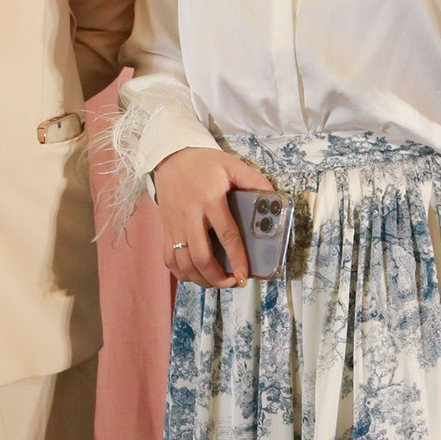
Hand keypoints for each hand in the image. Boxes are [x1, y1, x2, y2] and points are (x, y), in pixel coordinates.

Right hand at [154, 145, 274, 289]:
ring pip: (184, 263)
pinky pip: (169, 259)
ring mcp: (175, 224)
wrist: (170, 157)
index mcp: (210, 199)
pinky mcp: (167, 229)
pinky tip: (195, 275)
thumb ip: (254, 180)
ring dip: (201, 279)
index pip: (226, 234)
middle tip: (233, 282)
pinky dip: (181, 274)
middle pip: (201, 256)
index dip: (237, 258)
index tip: (245, 275)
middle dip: (218, 277)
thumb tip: (274, 196)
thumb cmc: (204, 163)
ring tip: (217, 282)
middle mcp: (190, 215)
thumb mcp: (231, 164)